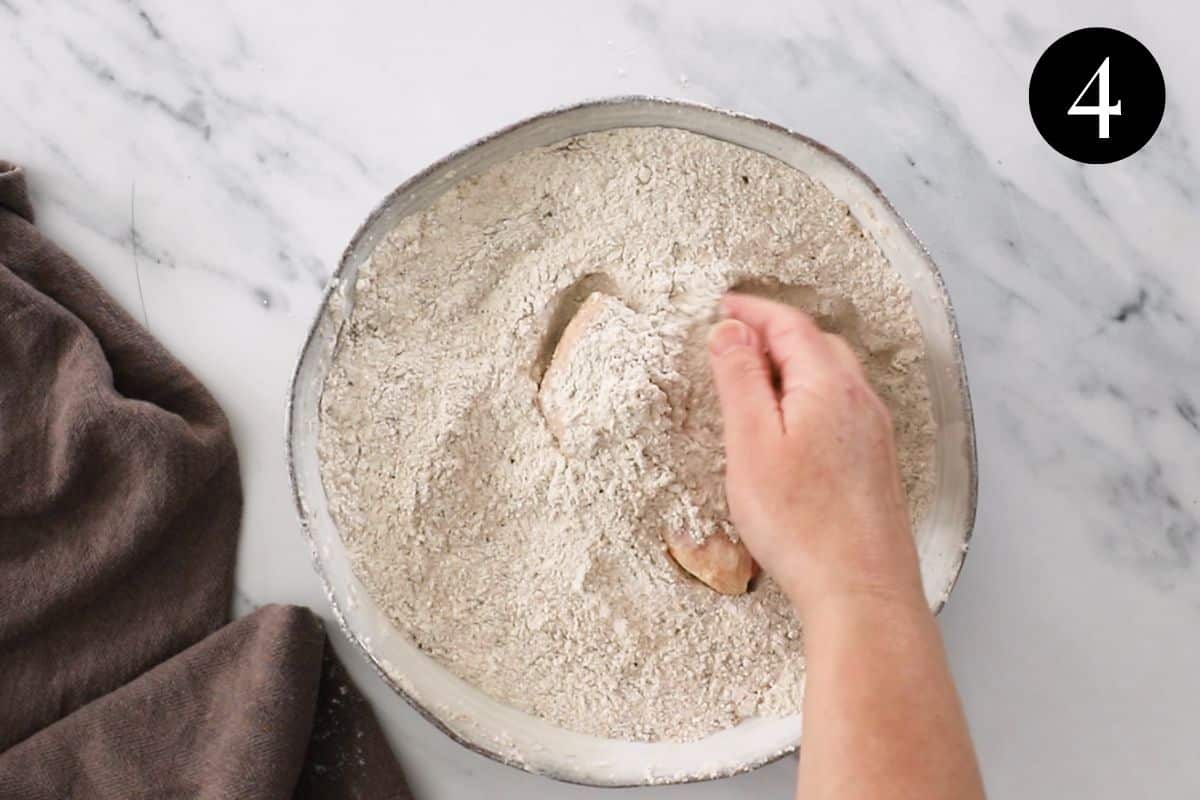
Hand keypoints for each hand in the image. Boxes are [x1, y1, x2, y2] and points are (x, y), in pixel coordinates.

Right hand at [707, 293, 923, 617]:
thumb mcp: (751, 443)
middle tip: (732, 339)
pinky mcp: (876, 463)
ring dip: (794, 364)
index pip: (789, 324)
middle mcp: (860, 400)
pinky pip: (841, 407)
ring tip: (755, 378)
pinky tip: (791, 425)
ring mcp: (874, 432)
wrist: (860, 590)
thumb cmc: (801, 523)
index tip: (721, 306)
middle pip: (816, 344)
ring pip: (832, 376)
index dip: (753, 310)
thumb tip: (729, 330)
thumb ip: (739, 379)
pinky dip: (810, 395)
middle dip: (773, 332)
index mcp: (829, 385)